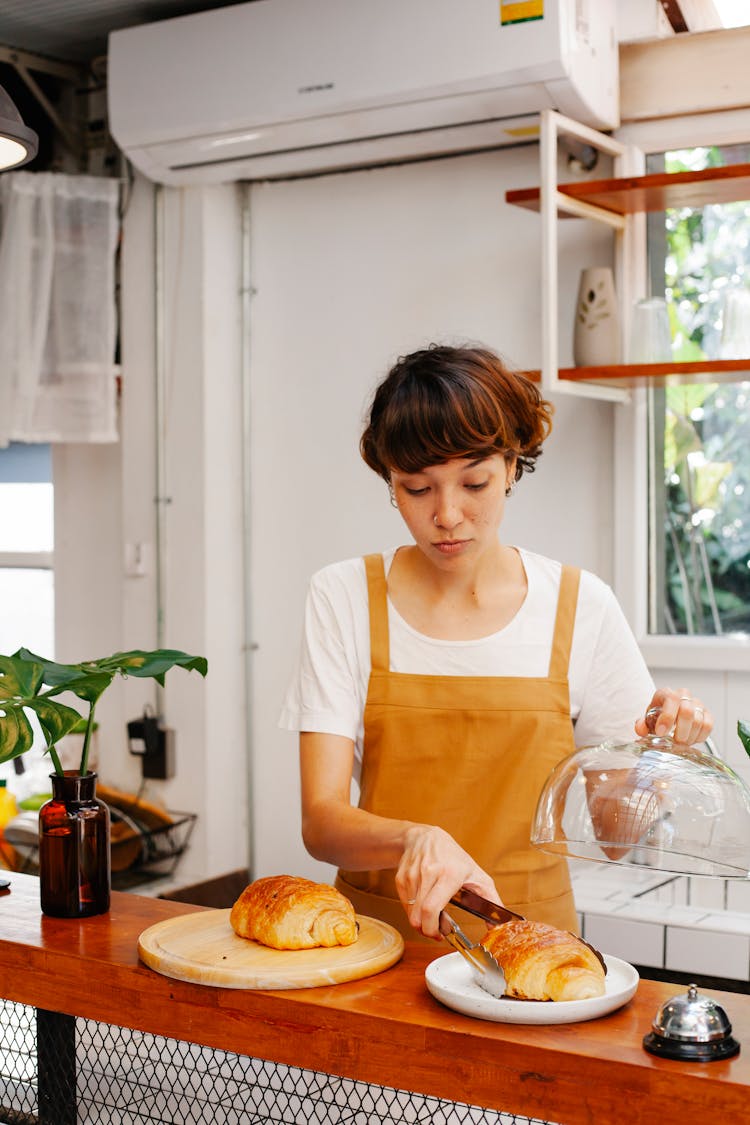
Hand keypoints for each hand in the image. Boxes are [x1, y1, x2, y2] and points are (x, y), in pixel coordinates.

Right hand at [394, 824, 500, 939]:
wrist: (425, 838)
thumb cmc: (453, 857)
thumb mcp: (477, 875)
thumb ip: (492, 900)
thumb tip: (499, 924)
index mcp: (449, 874)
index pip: (431, 908)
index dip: (432, 928)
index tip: (440, 934)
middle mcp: (428, 873)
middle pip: (418, 916)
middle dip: (426, 930)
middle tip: (436, 930)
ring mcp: (412, 875)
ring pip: (410, 912)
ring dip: (420, 920)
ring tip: (432, 914)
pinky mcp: (401, 878)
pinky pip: (404, 904)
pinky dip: (413, 910)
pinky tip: (423, 904)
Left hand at [635, 686, 712, 745]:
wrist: (670, 716)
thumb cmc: (658, 717)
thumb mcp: (647, 720)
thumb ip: (642, 725)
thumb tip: (640, 729)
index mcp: (666, 693)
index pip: (671, 700)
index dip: (667, 718)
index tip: (661, 733)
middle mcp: (683, 695)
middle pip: (687, 711)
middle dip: (680, 731)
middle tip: (675, 742)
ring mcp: (697, 704)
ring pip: (698, 720)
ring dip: (689, 736)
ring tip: (681, 742)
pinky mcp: (707, 714)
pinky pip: (708, 726)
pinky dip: (699, 736)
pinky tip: (690, 739)